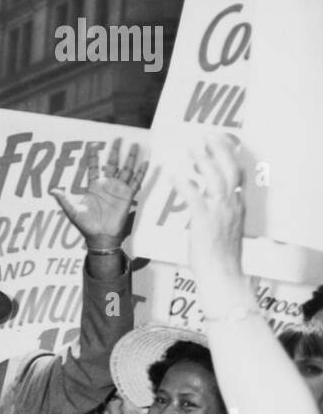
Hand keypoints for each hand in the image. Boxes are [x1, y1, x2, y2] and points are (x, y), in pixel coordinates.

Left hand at [51, 139, 147, 248]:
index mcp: (94, 187)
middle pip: (113, 164)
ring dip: (131, 158)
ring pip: (126, 169)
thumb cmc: (86, 225)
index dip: (93, 157)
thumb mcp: (73, 211)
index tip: (93, 145)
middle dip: (116, 151)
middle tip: (119, 138)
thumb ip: (64, 200)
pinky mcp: (128, 196)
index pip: (94, 167)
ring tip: (135, 145)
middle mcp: (107, 185)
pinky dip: (141, 173)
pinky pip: (136, 182)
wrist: (100, 236)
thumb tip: (52, 191)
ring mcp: (118, 190)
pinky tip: (145, 163)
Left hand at [176, 134, 247, 311]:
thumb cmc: (221, 260)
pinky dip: (184, 182)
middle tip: (206, 135)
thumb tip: (206, 204)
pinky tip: (175, 172)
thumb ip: (220, 215)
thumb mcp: (226, 232)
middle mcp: (232, 205)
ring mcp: (220, 212)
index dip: (229, 155)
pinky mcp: (204, 221)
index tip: (222, 142)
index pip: (238, 174)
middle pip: (230, 168)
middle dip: (219, 148)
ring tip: (192, 146)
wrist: (223, 278)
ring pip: (215, 176)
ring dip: (203, 158)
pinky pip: (194, 195)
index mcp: (238, 207)